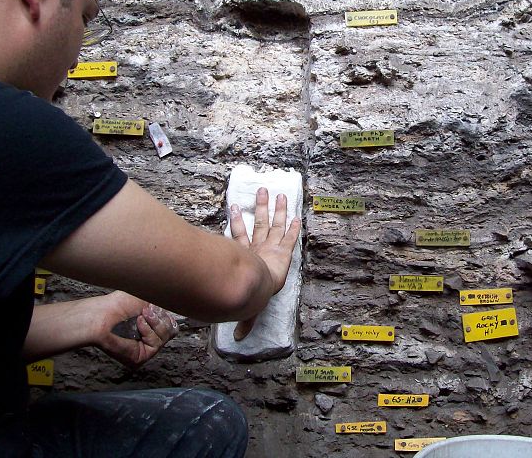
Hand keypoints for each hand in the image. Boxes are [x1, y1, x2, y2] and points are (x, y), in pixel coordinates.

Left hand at [93, 291, 178, 367]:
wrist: (103, 314)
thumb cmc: (118, 304)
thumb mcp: (147, 296)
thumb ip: (164, 299)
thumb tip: (179, 299)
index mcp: (151, 325)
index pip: (172, 323)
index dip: (168, 315)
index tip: (157, 307)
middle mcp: (148, 337)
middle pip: (172, 330)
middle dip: (161, 318)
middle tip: (146, 311)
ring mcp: (145, 348)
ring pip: (167, 336)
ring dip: (155, 323)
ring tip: (140, 317)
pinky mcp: (141, 357)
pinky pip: (157, 344)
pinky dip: (149, 331)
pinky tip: (138, 325)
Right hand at [229, 187, 300, 339]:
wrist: (251, 288)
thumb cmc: (242, 294)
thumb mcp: (244, 309)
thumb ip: (244, 322)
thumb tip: (238, 341)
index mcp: (243, 258)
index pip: (240, 237)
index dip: (236, 222)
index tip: (233, 208)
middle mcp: (256, 249)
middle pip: (258, 223)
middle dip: (260, 207)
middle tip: (262, 190)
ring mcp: (270, 247)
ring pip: (273, 223)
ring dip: (277, 209)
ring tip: (279, 193)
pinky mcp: (283, 251)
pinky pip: (290, 236)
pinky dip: (294, 227)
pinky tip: (298, 215)